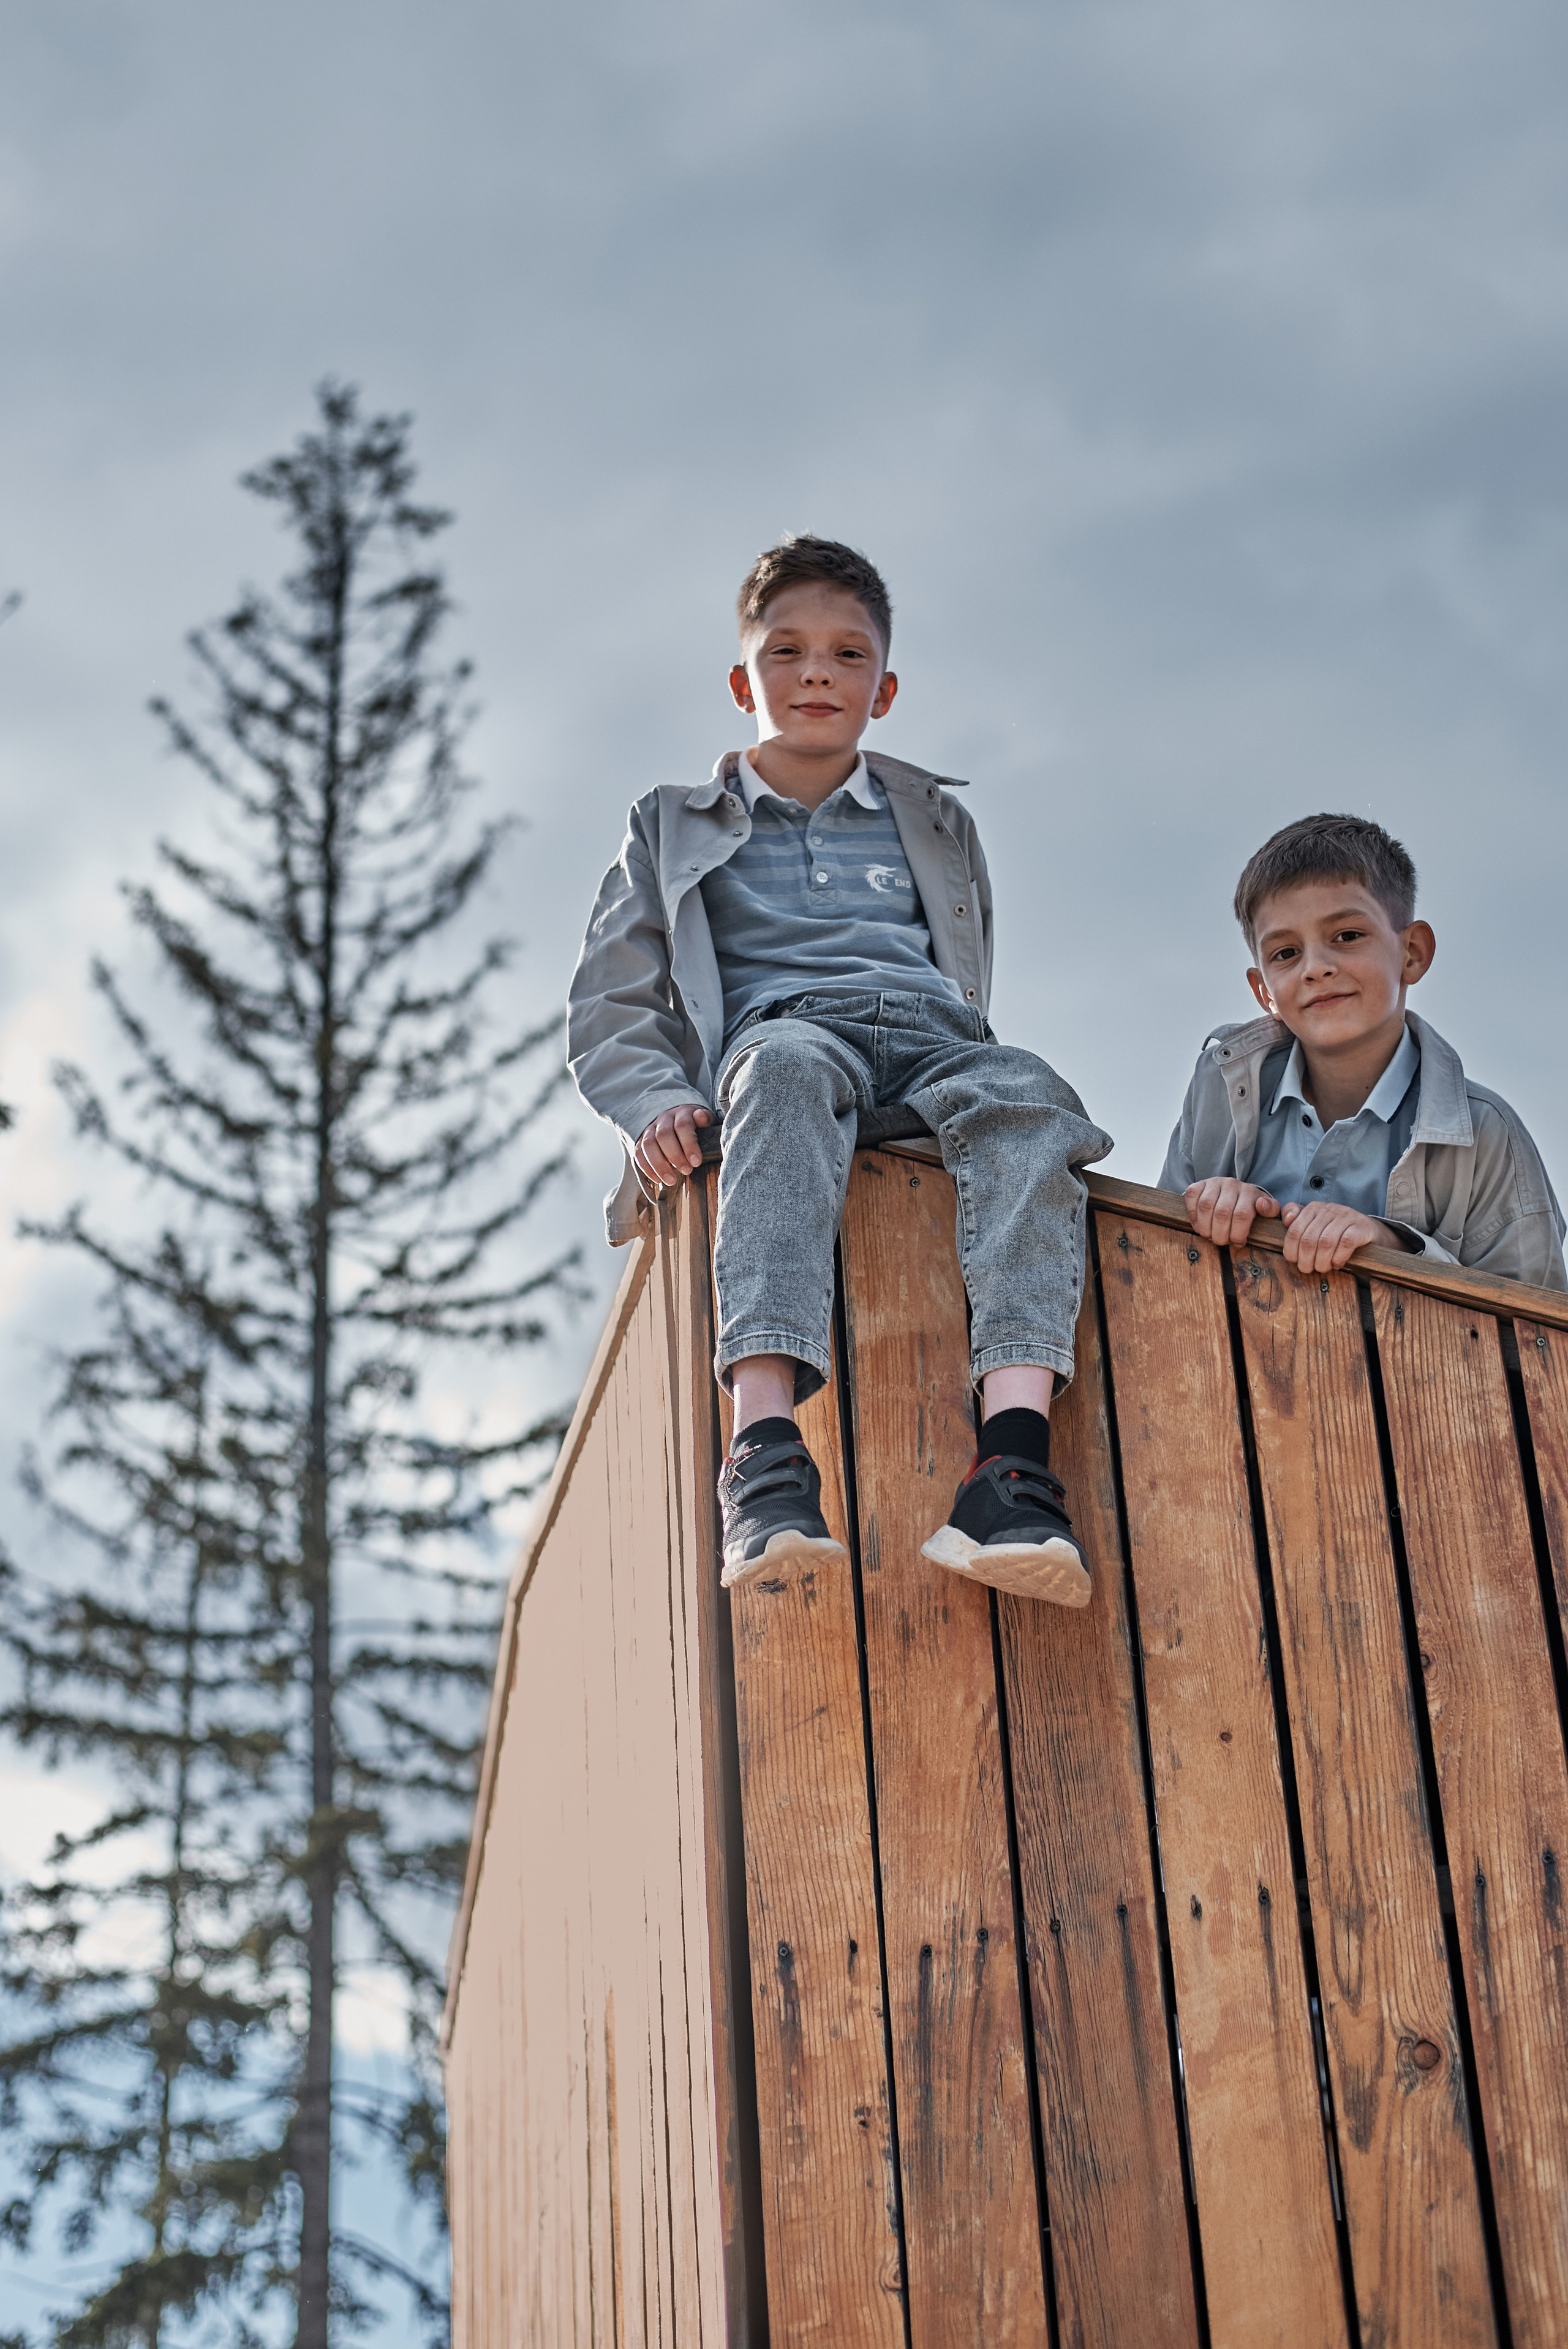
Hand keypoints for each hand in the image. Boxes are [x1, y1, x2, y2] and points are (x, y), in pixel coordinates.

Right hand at [635, 1104, 711, 1187]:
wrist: (679, 1120)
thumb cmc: (696, 1125)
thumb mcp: (706, 1120)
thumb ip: (705, 1120)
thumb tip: (701, 1116)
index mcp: (681, 1112)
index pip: (682, 1125)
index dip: (689, 1144)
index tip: (696, 1162)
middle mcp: (664, 1118)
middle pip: (663, 1135)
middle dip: (675, 1156)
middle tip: (687, 1171)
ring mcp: (651, 1129)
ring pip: (648, 1144)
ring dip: (659, 1165)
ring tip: (671, 1180)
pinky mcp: (641, 1140)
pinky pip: (638, 1153)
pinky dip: (646, 1168)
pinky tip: (657, 1180)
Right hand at [1184, 1178, 1281, 1248]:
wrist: (1235, 1193)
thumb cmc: (1250, 1207)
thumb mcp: (1266, 1210)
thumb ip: (1271, 1210)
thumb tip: (1261, 1205)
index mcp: (1249, 1192)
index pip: (1242, 1214)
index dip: (1237, 1234)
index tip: (1237, 1243)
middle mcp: (1231, 1184)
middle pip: (1222, 1212)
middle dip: (1220, 1234)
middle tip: (1221, 1242)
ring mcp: (1214, 1183)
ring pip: (1205, 1206)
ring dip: (1205, 1227)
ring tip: (1209, 1235)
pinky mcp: (1199, 1184)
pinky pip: (1192, 1196)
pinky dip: (1193, 1214)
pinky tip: (1199, 1224)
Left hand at [1279, 1200, 1403, 1273]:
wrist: (1370, 1231)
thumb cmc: (1337, 1232)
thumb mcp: (1316, 1225)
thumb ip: (1297, 1221)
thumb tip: (1286, 1219)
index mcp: (1314, 1208)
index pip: (1294, 1231)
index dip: (1291, 1250)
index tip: (1294, 1261)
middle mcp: (1329, 1210)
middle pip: (1308, 1240)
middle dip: (1306, 1260)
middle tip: (1308, 1269)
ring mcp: (1346, 1217)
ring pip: (1326, 1242)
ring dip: (1322, 1261)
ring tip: (1323, 1268)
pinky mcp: (1361, 1227)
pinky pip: (1346, 1244)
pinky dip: (1339, 1258)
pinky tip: (1337, 1264)